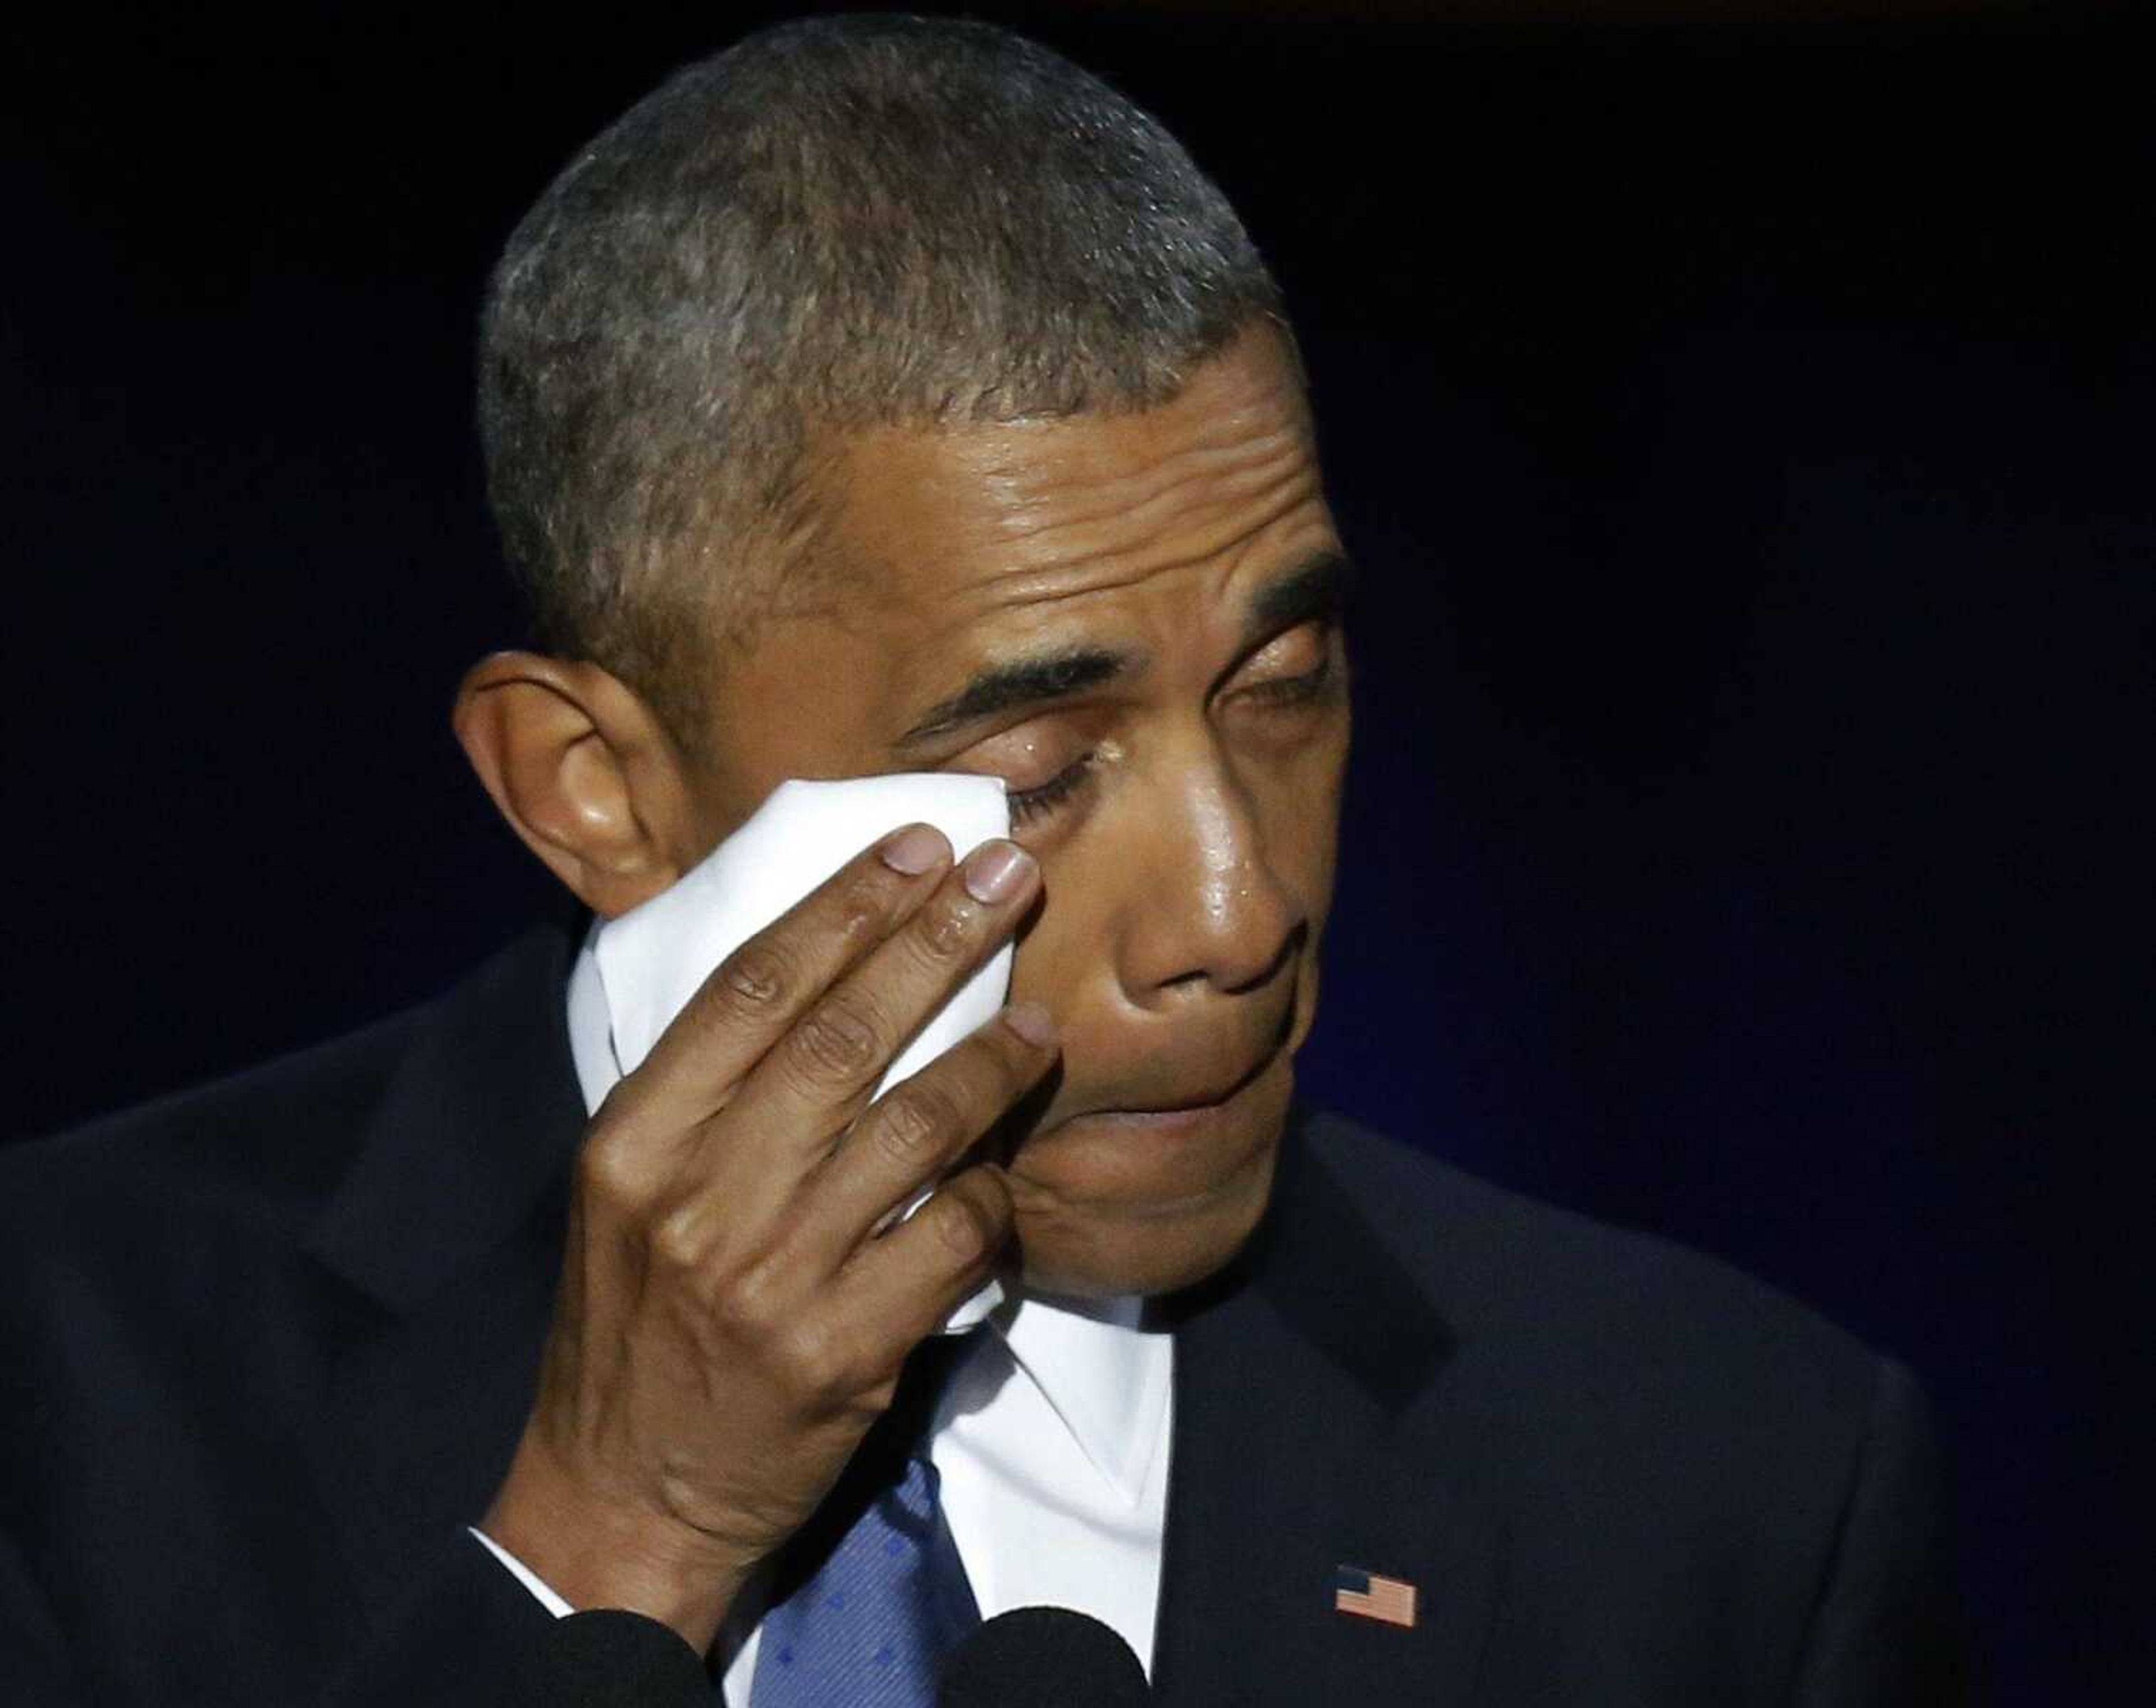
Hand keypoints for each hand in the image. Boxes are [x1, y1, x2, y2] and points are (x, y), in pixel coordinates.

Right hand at [481, 826, 1053, 1651]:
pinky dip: (988, 1195)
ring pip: (918, 1126)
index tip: (915, 846)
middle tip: (1007, 873)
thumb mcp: (628, 1190)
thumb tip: (826, 970)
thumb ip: (707, 1092)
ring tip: (1040, 1021)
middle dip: (938, 938)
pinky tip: (1001, 1176)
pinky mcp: (843, 1350)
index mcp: (636, 1138)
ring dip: (994, 1060)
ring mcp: (773, 1274)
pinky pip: (950, 1238)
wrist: (624, 1493)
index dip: (844, 905)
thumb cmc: (635, 1322)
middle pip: (845, 1032)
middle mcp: (699, 1194)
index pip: (753, 986)